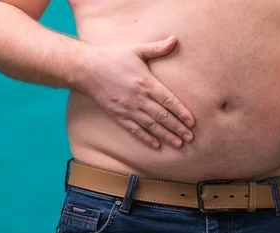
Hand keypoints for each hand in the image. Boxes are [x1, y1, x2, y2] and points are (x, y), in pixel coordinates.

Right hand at [80, 36, 194, 149]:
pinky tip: (156, 146)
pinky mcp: (118, 115)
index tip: (192, 122)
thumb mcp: (136, 49)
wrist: (87, 68)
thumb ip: (157, 48)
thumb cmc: (113, 57)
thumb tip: (174, 39)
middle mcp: (138, 98)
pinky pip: (134, 130)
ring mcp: (128, 109)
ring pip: (151, 126)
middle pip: (163, 116)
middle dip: (178, 128)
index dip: (181, 112)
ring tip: (178, 144)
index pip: (168, 100)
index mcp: (146, 83)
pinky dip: (146, 138)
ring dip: (166, 136)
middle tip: (190, 138)